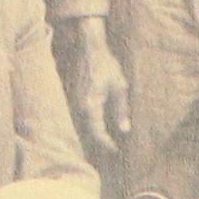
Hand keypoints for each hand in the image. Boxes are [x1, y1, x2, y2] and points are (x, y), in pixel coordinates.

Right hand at [58, 20, 128, 160]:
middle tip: (113, 148)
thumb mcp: (120, 87)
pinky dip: (90, 122)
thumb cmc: (107, 66)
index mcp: (91, 104)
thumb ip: (121, 110)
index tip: (115, 149)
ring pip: (84, 124)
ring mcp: (75, 101)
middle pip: (88, 131)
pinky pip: (82, 115)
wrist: (90, 49)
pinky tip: (98, 125)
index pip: (97, 132)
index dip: (106, 143)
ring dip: (94, 132)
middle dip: (100, 141)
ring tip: (106, 141)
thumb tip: (124, 129)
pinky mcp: (74, 97)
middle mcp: (80, 105)